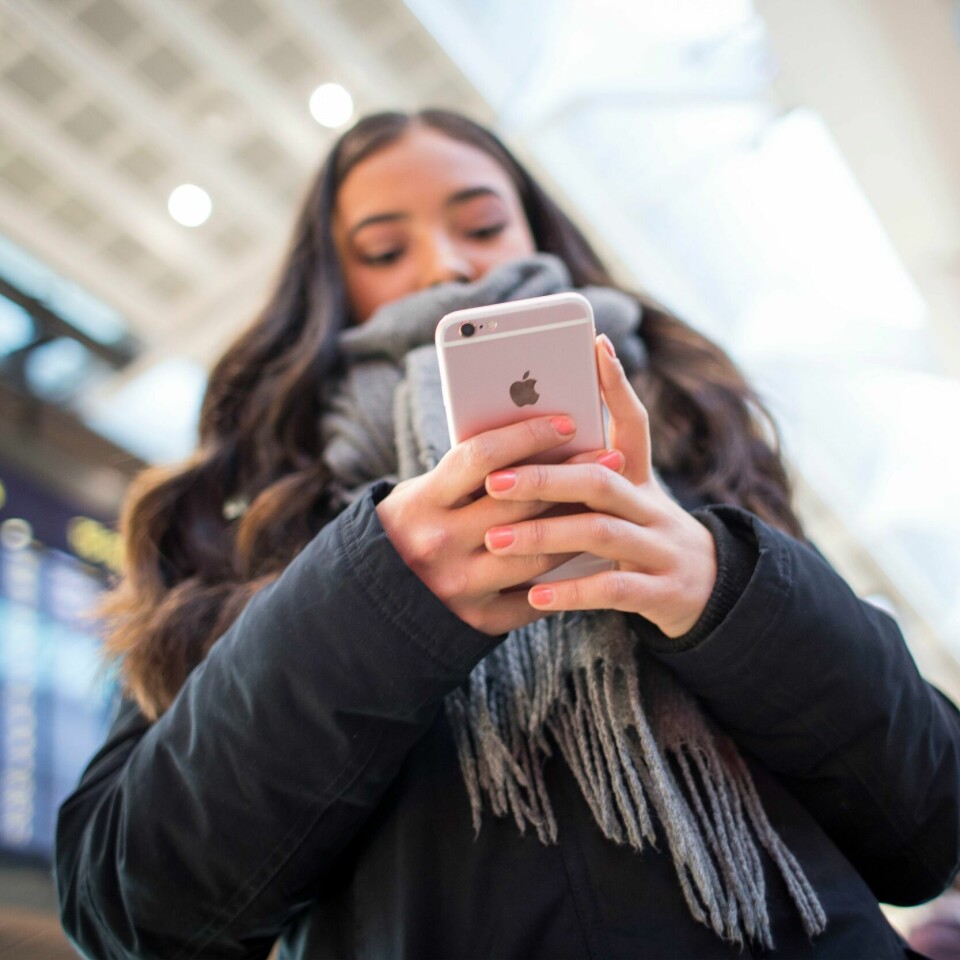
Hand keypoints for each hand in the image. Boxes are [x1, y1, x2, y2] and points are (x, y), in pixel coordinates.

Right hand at [376, 414, 608, 635]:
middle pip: (520, 503)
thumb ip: (466, 475)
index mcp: (421, 503)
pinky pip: (535, 594)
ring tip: (608, 506)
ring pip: (538, 551)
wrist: (376, 605)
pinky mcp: (478, 620)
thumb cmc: (410, 530)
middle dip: (572, 477)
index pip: (481, 457)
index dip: (528, 435)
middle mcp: (439, 544)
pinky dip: (563, 573)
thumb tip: (536, 441)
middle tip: (611, 459)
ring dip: (579, 525)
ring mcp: (460, 586)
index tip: (568, 422)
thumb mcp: (421, 494)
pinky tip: (587, 553)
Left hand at [482, 335, 717, 637]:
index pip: (634, 423)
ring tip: (496, 540)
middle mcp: (653, 506)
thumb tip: (525, 448)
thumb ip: (585, 477)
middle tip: (495, 481)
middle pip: (600, 478)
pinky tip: (536, 595)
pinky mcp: (661, 591)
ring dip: (545, 534)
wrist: (710, 591)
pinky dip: (573, 591)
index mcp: (641, 478)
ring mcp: (660, 548)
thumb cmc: (644, 536)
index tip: (593, 345)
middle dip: (545, 478)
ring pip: (603, 532)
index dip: (617, 385)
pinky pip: (614, 588)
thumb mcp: (627, 501)